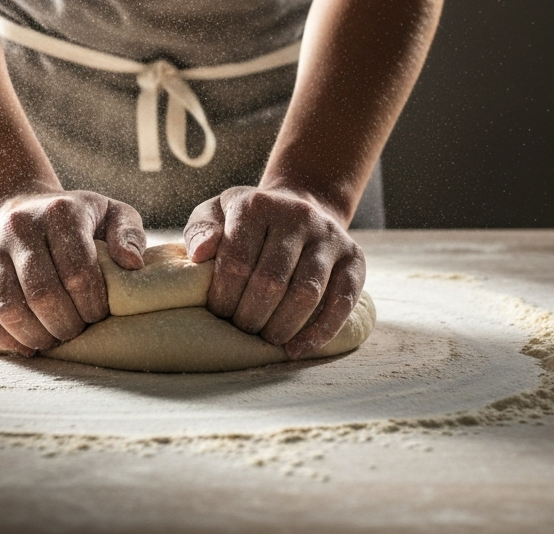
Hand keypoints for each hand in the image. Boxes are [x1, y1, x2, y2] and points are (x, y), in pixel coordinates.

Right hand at [0, 189, 145, 355]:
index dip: (91, 304)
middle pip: (43, 293)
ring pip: (9, 307)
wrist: (20, 207)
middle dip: (65, 324)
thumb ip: (129, 233)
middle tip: (76, 331)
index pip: (77, 270)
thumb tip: (133, 264)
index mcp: (60, 213)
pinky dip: (2, 338)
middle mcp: (19, 225)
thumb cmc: (75, 218)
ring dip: (36, 335)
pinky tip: (25, 345)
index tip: (98, 315)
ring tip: (53, 340)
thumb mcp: (110, 213)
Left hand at [183, 186, 365, 358]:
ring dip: (282, 327)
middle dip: (251, 316)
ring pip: (306, 293)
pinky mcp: (354, 257)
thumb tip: (199, 254)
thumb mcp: (216, 214)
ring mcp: (328, 236)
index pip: (237, 260)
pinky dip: (320, 332)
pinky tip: (297, 348)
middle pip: (271, 281)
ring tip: (267, 338)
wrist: (298, 206)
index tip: (218, 313)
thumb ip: (201, 230)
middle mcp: (296, 215)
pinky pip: (342, 301)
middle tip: (242, 329)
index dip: (224, 296)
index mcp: (257, 205)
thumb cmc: (248, 220)